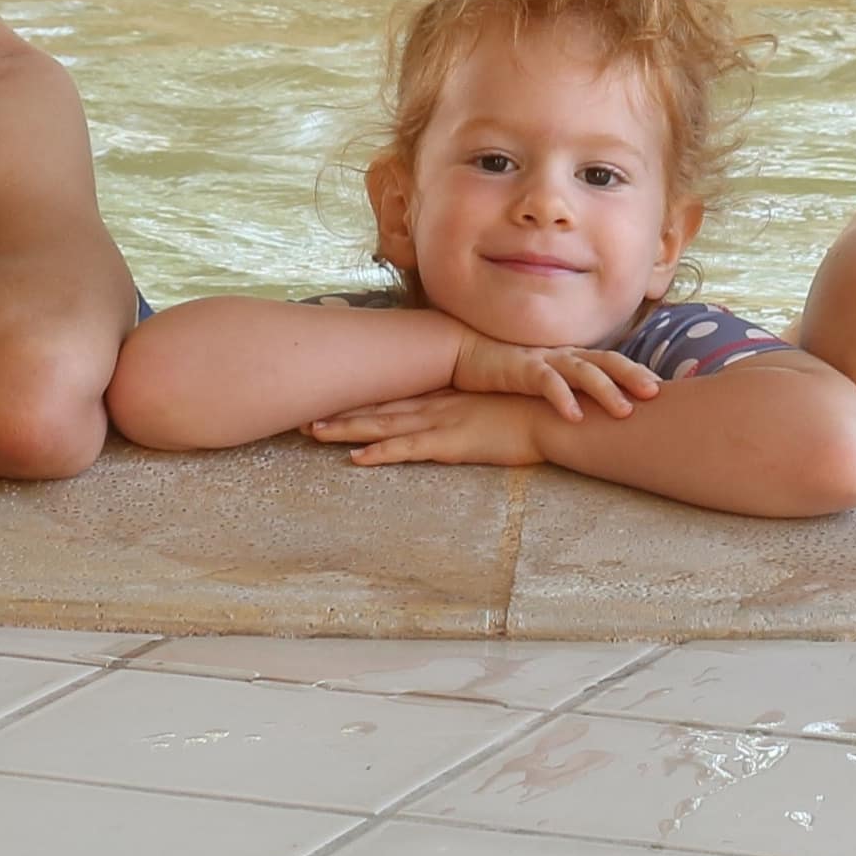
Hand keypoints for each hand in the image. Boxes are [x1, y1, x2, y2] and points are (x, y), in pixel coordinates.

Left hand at [307, 390, 545, 467]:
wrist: (554, 412)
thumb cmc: (531, 410)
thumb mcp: (494, 407)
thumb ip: (474, 410)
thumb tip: (464, 415)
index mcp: (444, 398)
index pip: (392, 396)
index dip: (358, 398)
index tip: (327, 397)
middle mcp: (436, 406)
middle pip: (377, 407)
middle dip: (339, 411)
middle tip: (301, 414)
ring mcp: (441, 422)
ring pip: (383, 425)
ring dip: (346, 429)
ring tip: (311, 431)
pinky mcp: (452, 443)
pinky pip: (409, 449)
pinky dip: (382, 452)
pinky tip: (357, 458)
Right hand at [450, 327, 659, 420]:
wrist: (466, 353)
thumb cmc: (508, 369)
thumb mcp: (546, 377)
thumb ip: (570, 386)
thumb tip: (599, 408)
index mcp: (572, 357)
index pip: (612, 361)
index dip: (637, 372)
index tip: (664, 390)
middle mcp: (564, 355)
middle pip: (607, 361)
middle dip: (633, 376)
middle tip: (657, 393)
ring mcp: (544, 359)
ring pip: (583, 371)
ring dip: (606, 390)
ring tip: (625, 411)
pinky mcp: (521, 368)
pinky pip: (547, 383)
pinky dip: (562, 398)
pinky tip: (575, 416)